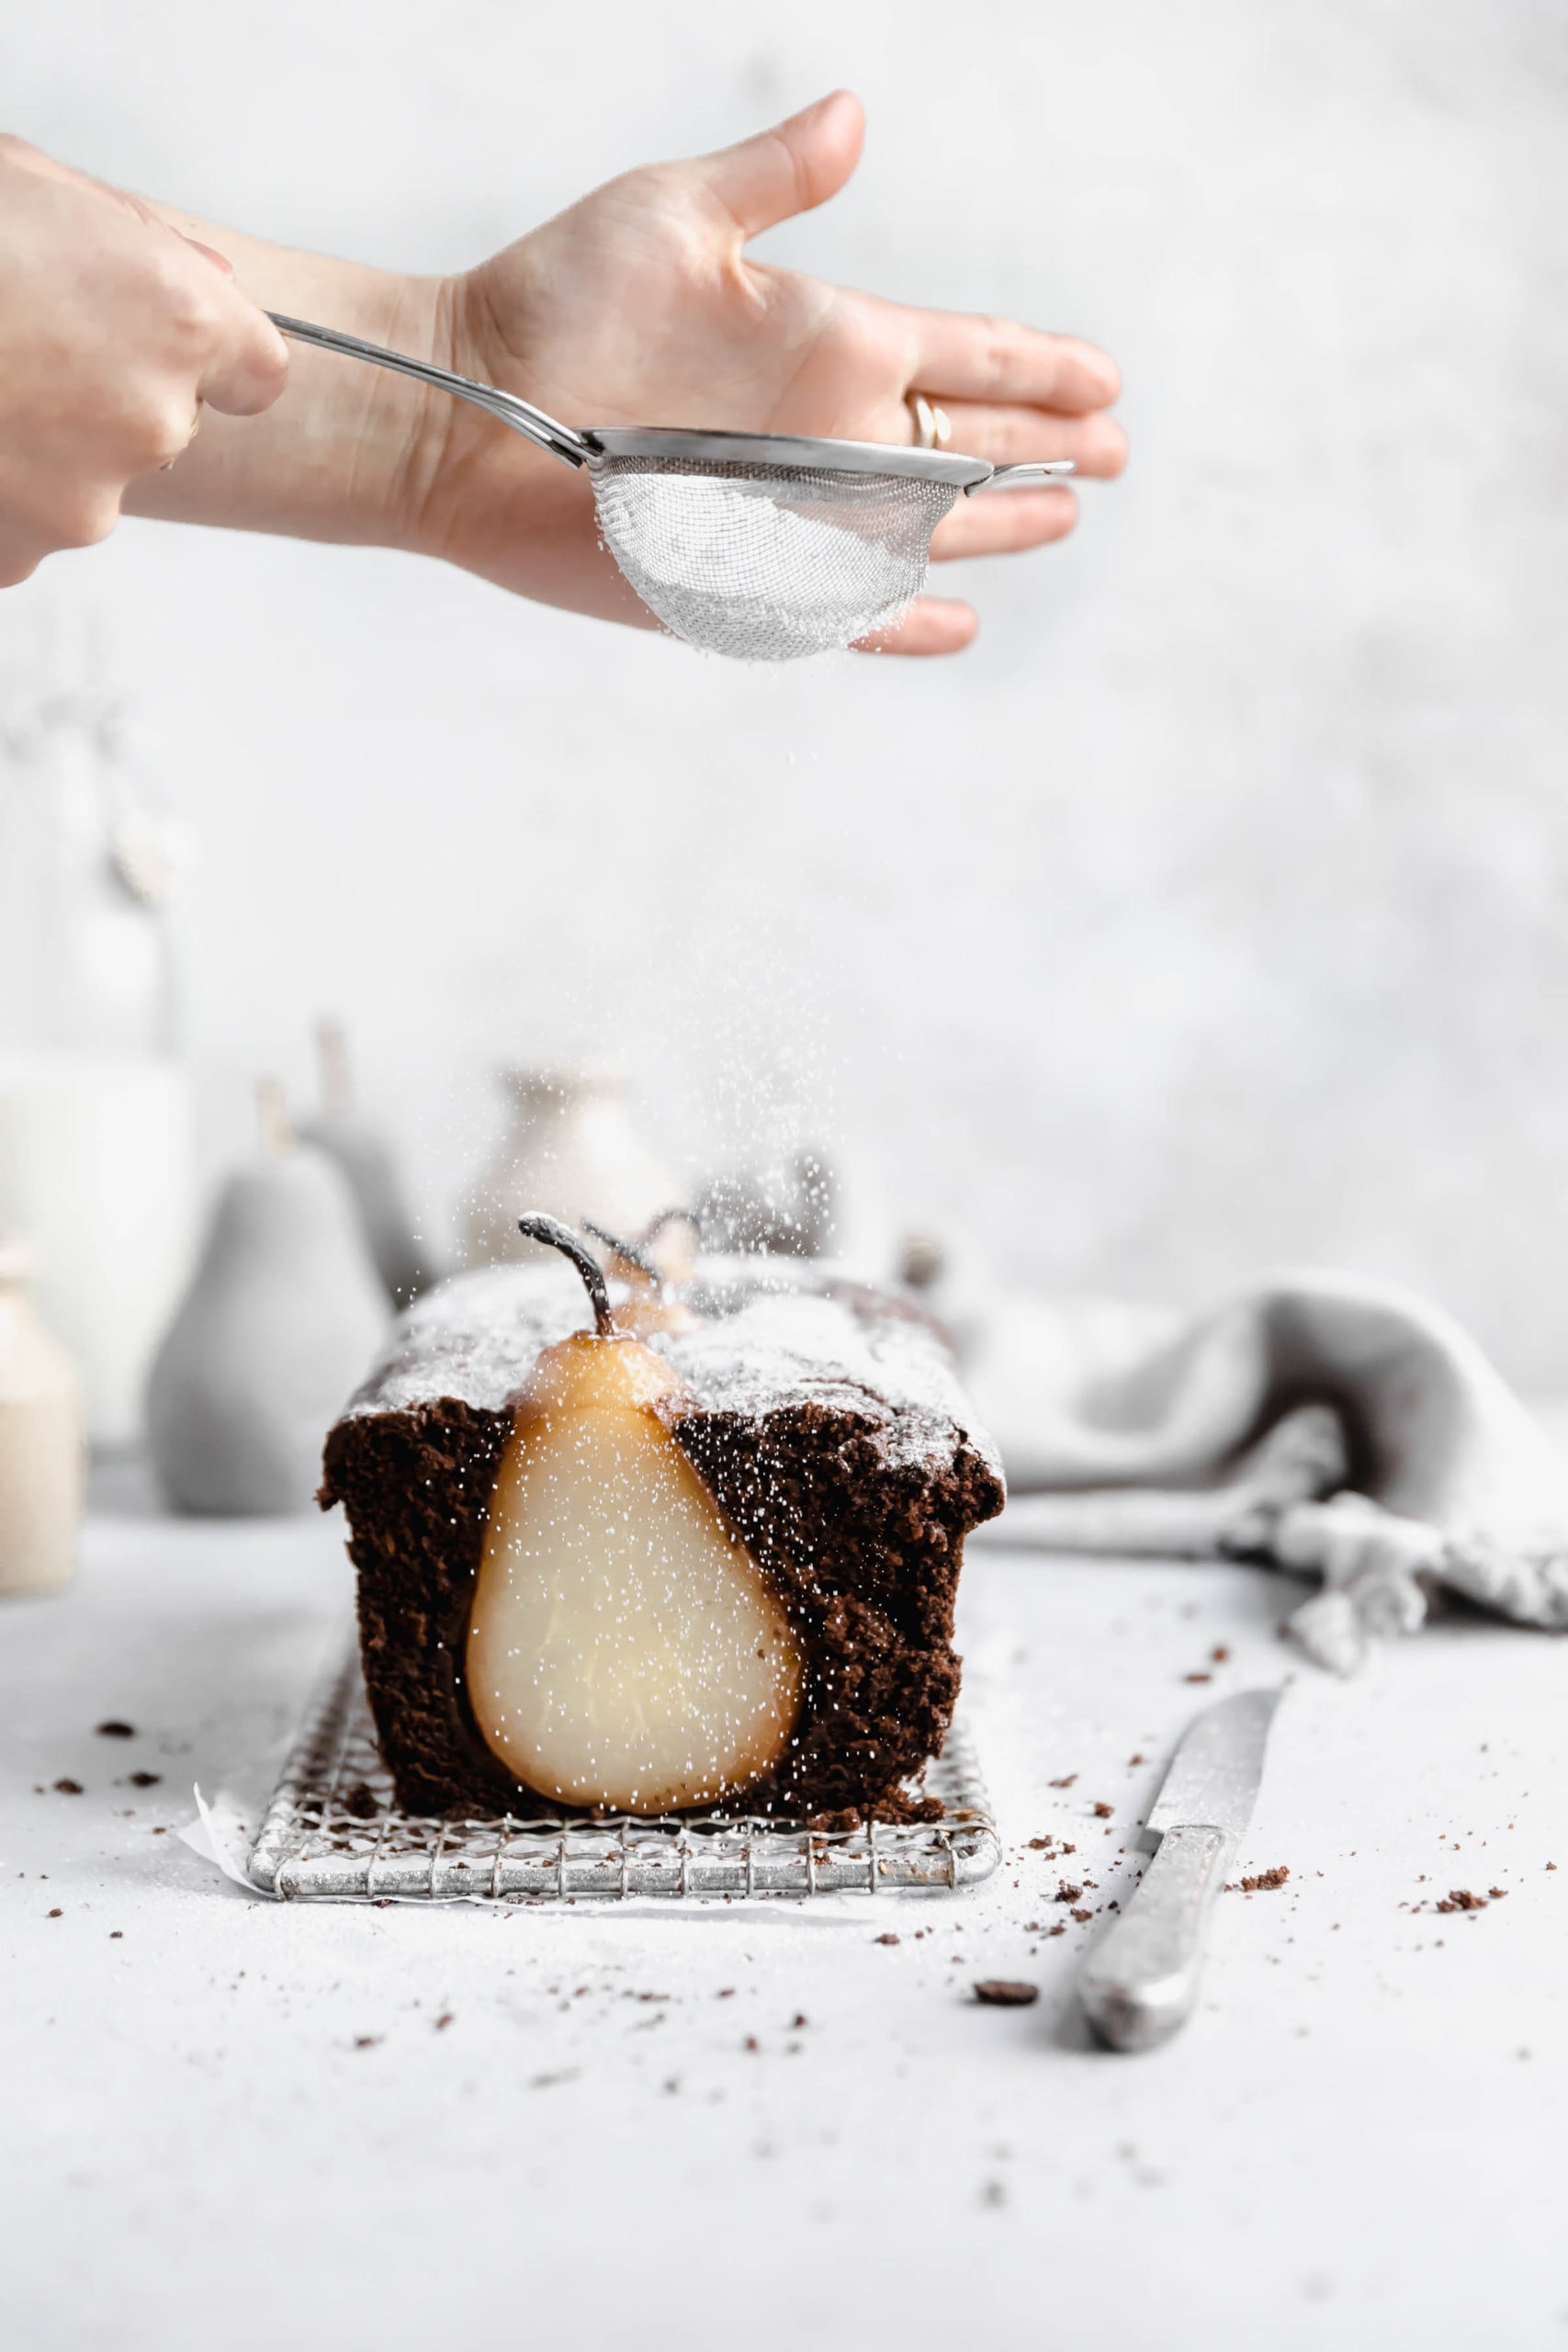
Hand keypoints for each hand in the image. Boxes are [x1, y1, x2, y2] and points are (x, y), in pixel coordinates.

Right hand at [0, 135, 286, 586]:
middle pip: (165, 426)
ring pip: (87, 481)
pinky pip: (21, 525)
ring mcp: (87, 497)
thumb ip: (134, 236)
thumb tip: (204, 274)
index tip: (162, 349)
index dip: (205, 359)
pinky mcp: (20, 548)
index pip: (255, 373)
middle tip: (21, 346)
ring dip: (39, 446)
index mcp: (176, 316)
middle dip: (106, 395)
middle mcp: (152, 418)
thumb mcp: (32, 181)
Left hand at [422, 91, 1124, 652]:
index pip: (966, 354)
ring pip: (931, 530)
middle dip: (1045, 448)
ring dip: (1001, 525)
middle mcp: (826, 435)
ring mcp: (795, 515)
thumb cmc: (550, 302)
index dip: (1039, 365)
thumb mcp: (670, 216)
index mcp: (829, 344)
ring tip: (1063, 516)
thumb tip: (851, 117)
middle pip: (967, 446)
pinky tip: (961, 624)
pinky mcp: (748, 586)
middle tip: (1112, 452)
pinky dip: (908, 627)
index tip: (1103, 375)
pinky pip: (851, 619)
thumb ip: (773, 180)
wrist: (465, 411)